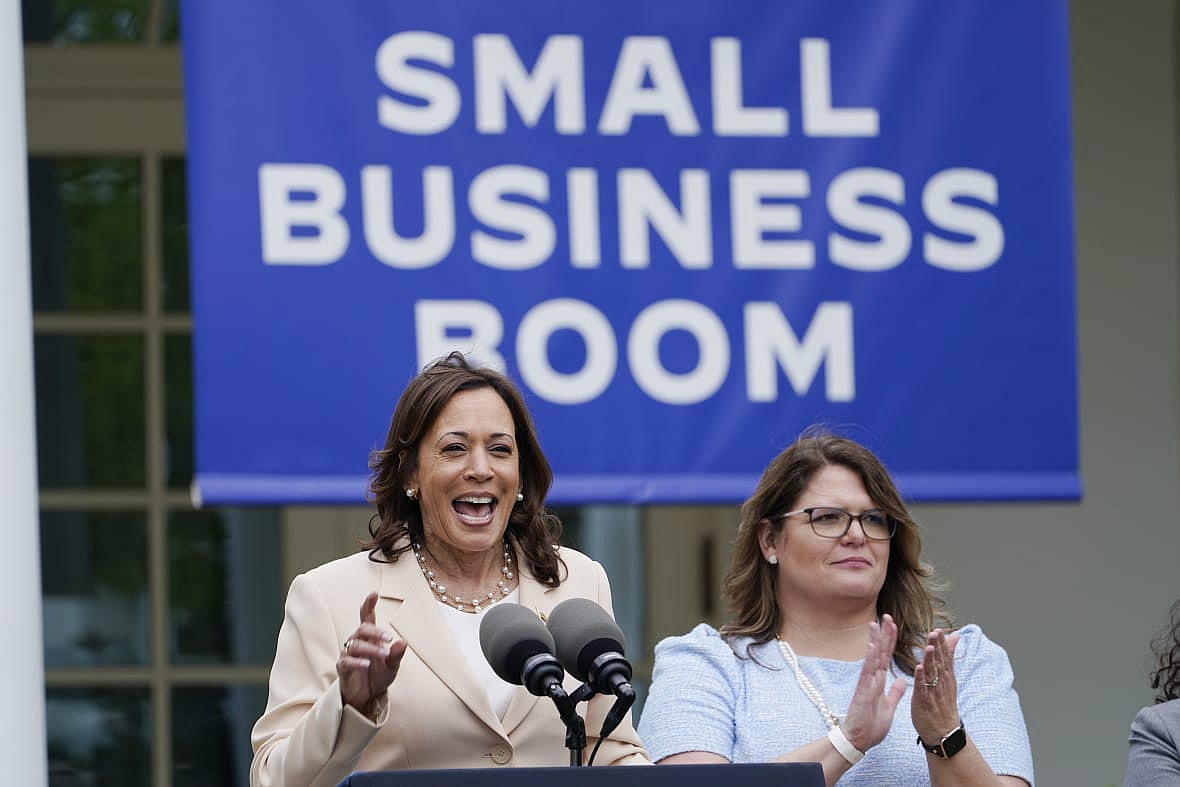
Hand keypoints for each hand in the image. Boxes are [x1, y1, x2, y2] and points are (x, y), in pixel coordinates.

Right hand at [337, 591, 406, 716]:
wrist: (367, 698)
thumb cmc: (378, 677)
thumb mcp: (392, 666)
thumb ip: (396, 654)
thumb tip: (403, 642)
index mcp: (369, 638)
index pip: (366, 617)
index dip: (368, 605)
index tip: (374, 593)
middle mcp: (357, 642)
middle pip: (362, 629)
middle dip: (376, 631)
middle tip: (390, 638)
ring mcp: (348, 654)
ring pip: (356, 644)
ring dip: (372, 649)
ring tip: (384, 656)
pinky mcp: (343, 668)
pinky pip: (346, 661)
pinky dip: (357, 662)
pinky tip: (366, 664)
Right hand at [840, 614, 906, 752]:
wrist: (859, 741)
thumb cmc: (871, 726)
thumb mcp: (889, 707)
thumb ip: (895, 693)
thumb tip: (902, 680)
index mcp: (879, 681)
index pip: (886, 656)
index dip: (890, 640)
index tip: (893, 624)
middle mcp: (872, 679)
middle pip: (879, 652)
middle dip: (883, 634)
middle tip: (887, 615)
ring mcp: (866, 684)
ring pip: (872, 658)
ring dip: (875, 641)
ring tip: (876, 624)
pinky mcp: (862, 692)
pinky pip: (867, 674)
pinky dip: (870, 660)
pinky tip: (873, 648)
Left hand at [911, 628, 960, 743]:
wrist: (944, 731)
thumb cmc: (944, 703)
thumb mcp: (949, 678)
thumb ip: (949, 656)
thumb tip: (955, 637)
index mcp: (946, 677)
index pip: (945, 657)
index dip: (942, 644)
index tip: (939, 630)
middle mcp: (942, 683)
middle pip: (940, 663)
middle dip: (938, 648)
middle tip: (936, 632)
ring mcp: (933, 692)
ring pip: (932, 674)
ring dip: (931, 660)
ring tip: (930, 647)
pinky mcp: (924, 701)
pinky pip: (922, 688)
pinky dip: (921, 678)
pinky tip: (919, 668)